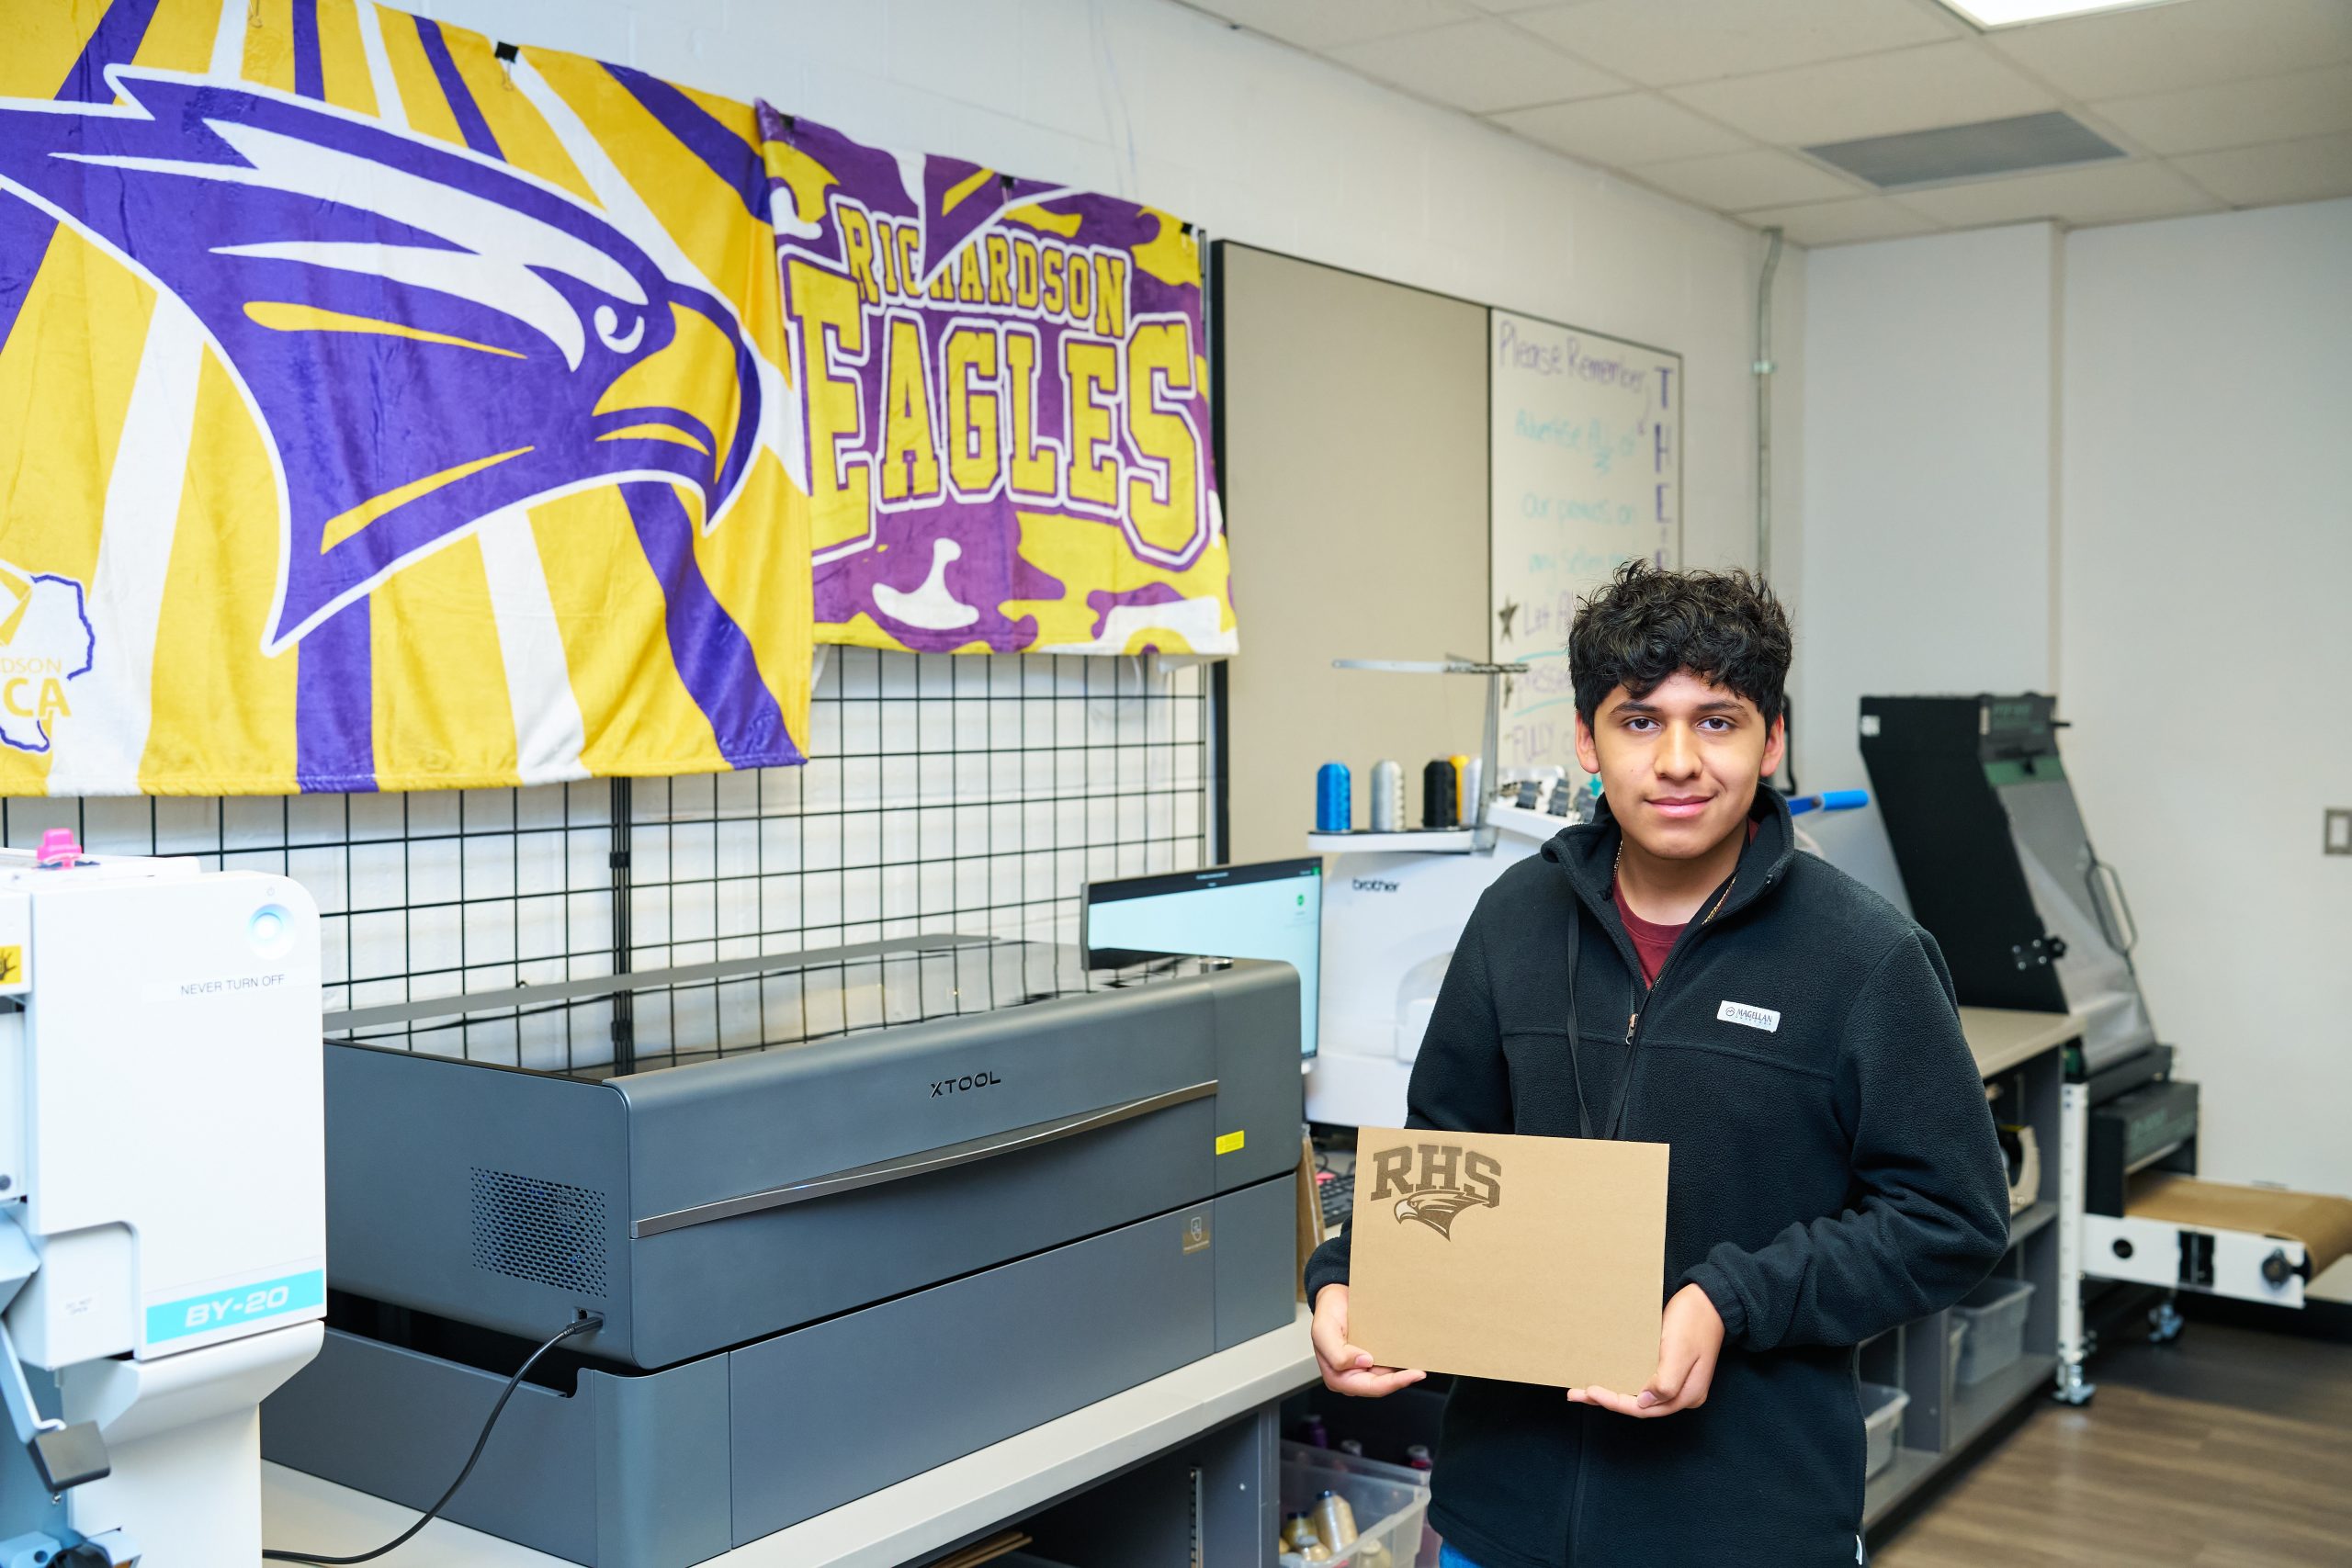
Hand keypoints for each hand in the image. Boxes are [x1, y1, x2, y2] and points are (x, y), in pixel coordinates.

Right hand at [1311, 1284, 1426, 1398]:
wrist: (1334, 1296)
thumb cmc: (1327, 1314)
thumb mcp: (1323, 1332)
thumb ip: (1337, 1354)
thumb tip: (1364, 1362)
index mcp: (1338, 1377)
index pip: (1370, 1387)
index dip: (1393, 1383)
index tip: (1413, 1374)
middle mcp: (1352, 1376)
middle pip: (1382, 1385)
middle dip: (1401, 1380)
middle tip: (1420, 1371)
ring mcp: (1363, 1368)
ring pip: (1386, 1376)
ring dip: (1402, 1372)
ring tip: (1418, 1363)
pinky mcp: (1372, 1358)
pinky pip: (1387, 1363)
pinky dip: (1399, 1361)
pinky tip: (1409, 1354)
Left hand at [1568, 1282, 1723, 1417]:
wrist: (1710, 1300)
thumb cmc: (1694, 1321)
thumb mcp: (1680, 1351)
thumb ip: (1666, 1382)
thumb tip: (1645, 1402)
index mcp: (1687, 1395)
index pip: (1644, 1409)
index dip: (1615, 1402)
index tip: (1591, 1391)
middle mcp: (1681, 1394)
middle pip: (1639, 1405)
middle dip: (1608, 1401)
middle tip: (1576, 1393)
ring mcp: (1676, 1382)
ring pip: (1639, 1395)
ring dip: (1613, 1392)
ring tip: (1585, 1390)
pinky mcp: (1670, 1368)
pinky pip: (1642, 1381)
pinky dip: (1623, 1380)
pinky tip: (1608, 1376)